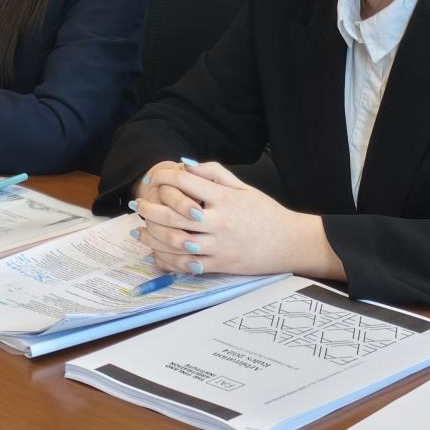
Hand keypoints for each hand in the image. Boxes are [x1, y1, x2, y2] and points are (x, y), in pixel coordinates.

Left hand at [130, 161, 344, 279]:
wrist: (290, 242)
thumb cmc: (266, 212)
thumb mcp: (244, 187)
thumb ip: (215, 173)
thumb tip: (185, 164)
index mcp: (224, 199)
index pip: (185, 183)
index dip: (164, 178)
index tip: (153, 179)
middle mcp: (219, 222)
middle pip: (174, 215)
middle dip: (150, 209)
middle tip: (138, 206)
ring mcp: (218, 246)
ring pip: (176, 242)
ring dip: (153, 236)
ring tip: (140, 230)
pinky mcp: (220, 265)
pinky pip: (188, 265)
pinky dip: (168, 260)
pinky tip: (156, 253)